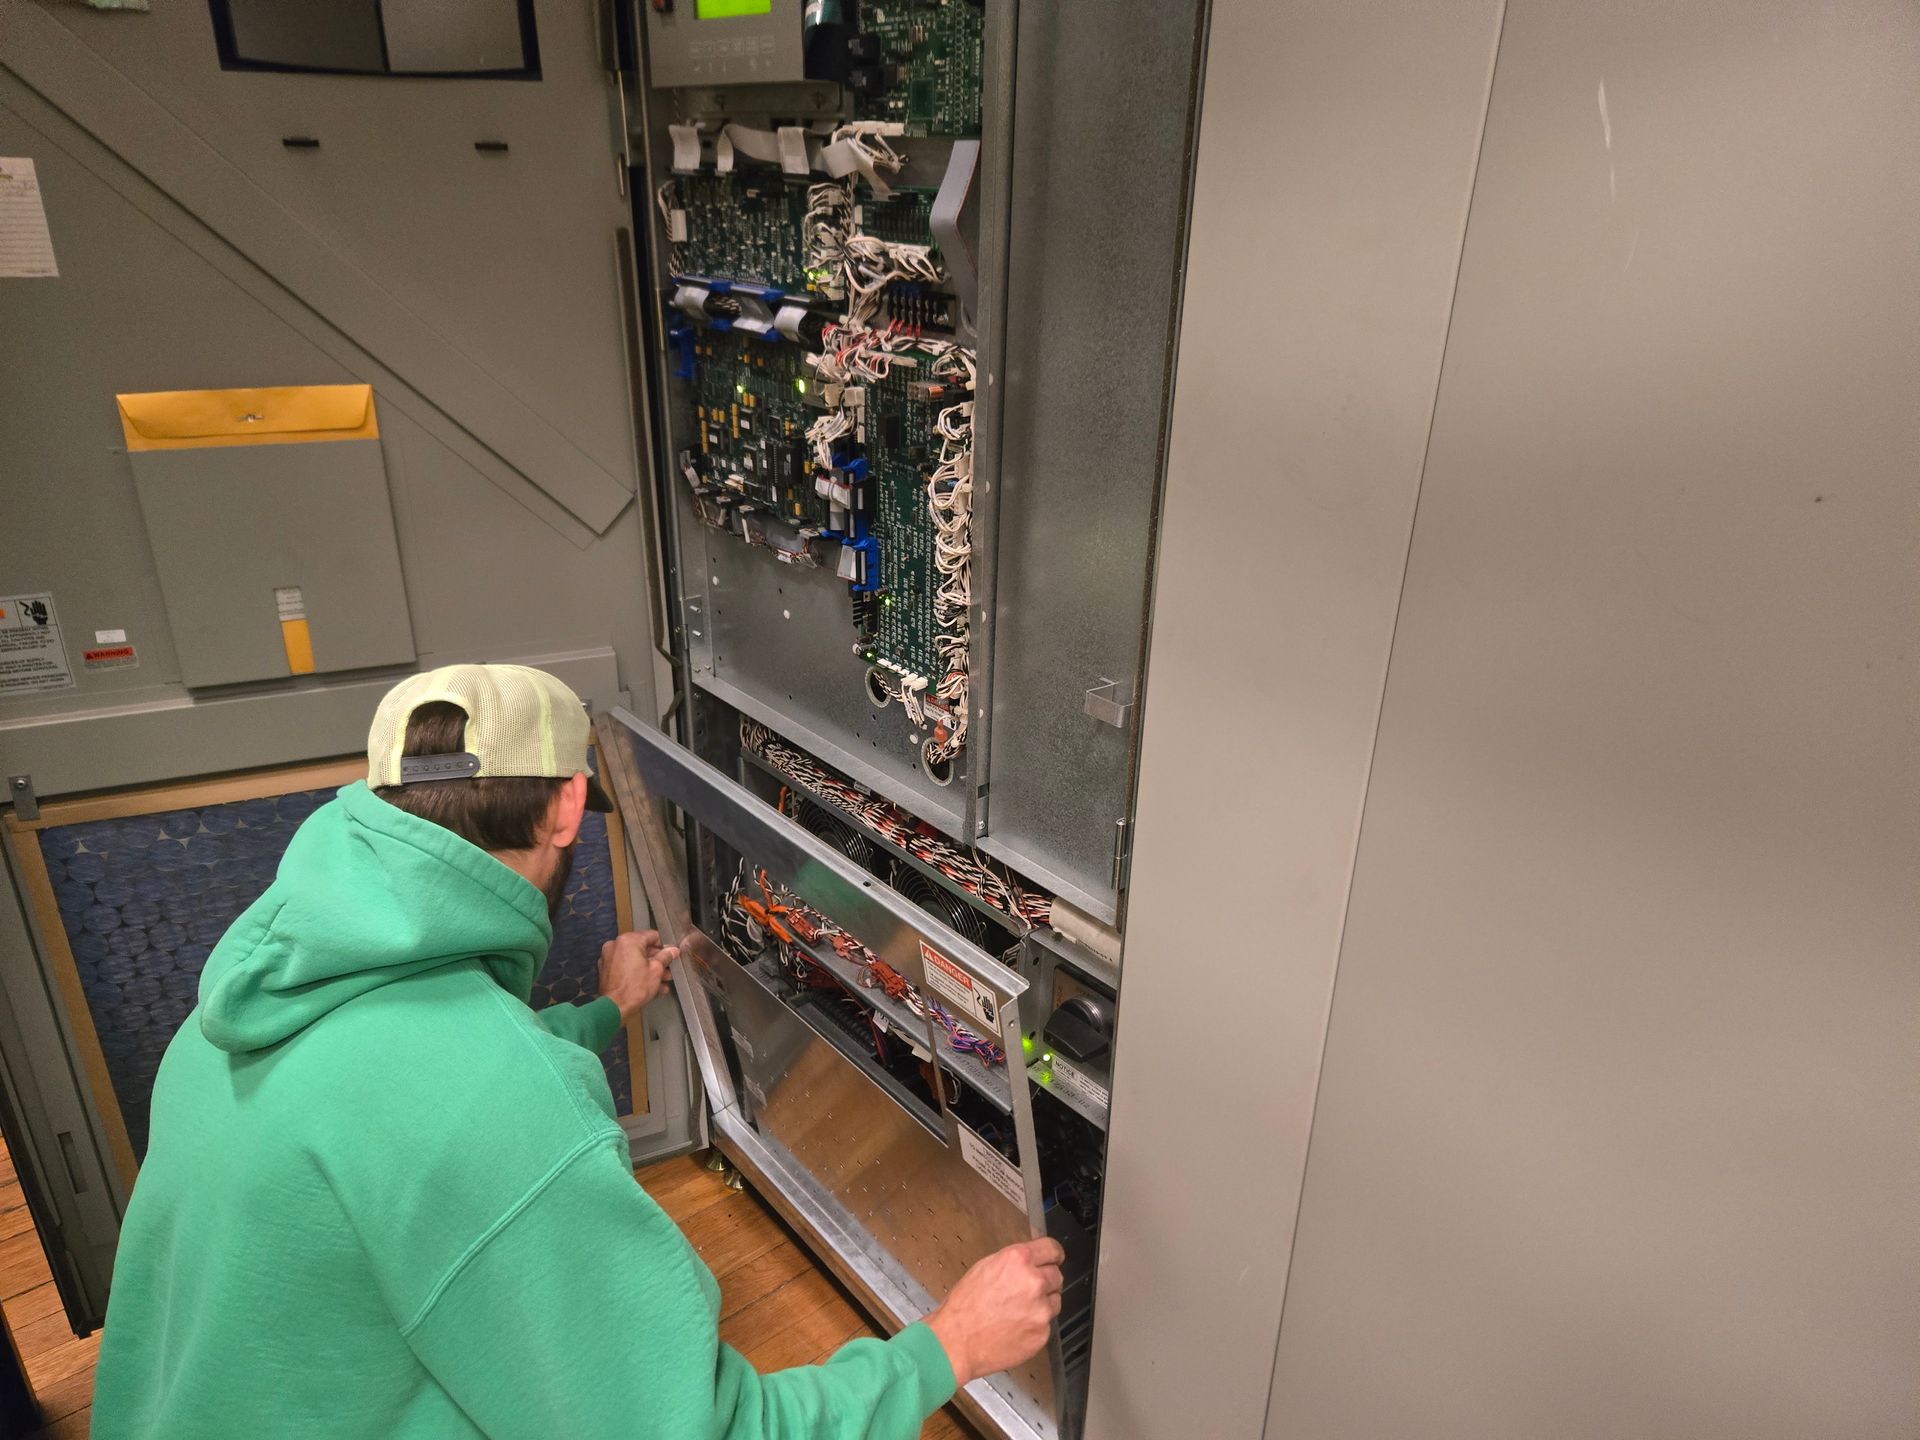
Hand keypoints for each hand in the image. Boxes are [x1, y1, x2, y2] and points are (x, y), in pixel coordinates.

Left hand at [599, 929, 677, 1020]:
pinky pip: (625, 967)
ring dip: (647, 968)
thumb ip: (666, 956)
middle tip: (667, 970)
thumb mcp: (657, 970)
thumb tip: (672, 950)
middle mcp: (616, 945)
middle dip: (656, 960)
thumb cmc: (634, 988)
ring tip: (660, 981)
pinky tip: (647, 984)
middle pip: (642, 948)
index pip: (652, 936)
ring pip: (633, 959)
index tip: (670, 954)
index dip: (664, 945)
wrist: (614, 1007)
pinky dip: (635, 972)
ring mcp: (608, 957)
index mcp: (629, 940)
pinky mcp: (605, 969)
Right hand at [924, 1238, 1064, 1386]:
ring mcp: (1041, 1310)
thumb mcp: (985, 1268)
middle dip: (1045, 1282)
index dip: (1053, 1255)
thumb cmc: (964, 1307)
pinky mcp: (1042, 1333)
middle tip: (1026, 1292)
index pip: (1052, 1249)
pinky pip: (1047, 1324)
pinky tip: (1016, 1327)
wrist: (956, 1342)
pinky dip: (1035, 1325)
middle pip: (1056, 1275)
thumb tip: (1031, 1259)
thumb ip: (1013, 1262)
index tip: (1054, 1259)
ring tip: (1017, 1312)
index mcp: (1018, 1260)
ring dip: (1042, 1304)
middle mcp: (1034, 1282)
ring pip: (1055, 1301)